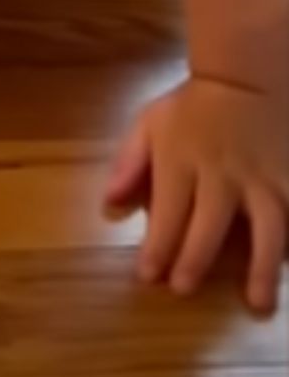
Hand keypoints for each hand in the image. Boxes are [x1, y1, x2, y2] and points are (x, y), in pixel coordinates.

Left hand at [106, 75, 287, 314]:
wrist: (249, 73)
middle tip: (183, 290)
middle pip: (210, 224)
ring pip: (269, 227)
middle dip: (195, 260)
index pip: (168, 212)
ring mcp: (265, 176)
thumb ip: (129, 162)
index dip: (157, 248)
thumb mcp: (150, 122)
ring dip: (261, 267)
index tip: (148, 277)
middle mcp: (224, 172)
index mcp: (183, 160)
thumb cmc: (193, 104)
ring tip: (258, 303)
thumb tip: (108, 203)